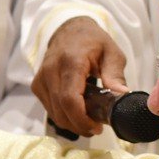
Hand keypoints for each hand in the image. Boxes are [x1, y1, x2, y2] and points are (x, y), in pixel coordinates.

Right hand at [31, 16, 128, 136]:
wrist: (69, 30)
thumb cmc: (93, 41)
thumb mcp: (112, 53)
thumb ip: (115, 74)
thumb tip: (122, 96)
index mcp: (71, 62)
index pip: (69, 99)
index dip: (82, 119)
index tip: (97, 127)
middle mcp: (51, 71)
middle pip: (61, 110)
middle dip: (79, 125)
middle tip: (96, 128)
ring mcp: (41, 79)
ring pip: (54, 113)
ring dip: (71, 123)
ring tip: (88, 120)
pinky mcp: (37, 85)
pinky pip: (49, 109)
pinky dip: (63, 116)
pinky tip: (76, 112)